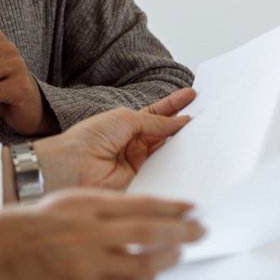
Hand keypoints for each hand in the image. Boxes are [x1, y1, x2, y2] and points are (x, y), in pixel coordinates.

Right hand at [0, 190, 203, 279]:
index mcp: (86, 204)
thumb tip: (142, 213)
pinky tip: (154, 274)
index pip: (141, 203)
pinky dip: (144, 279)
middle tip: (200, 231)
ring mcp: (87, 261)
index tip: (192, 208)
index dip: (171, 207)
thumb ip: (104, 206)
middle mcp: (90, 231)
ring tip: (181, 253)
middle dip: (181, 232)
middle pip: (150, 232)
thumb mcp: (68, 200)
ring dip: (168, 258)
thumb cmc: (29, 223)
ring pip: (143, 263)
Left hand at [34, 89, 196, 193]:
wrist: (71, 167)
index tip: (193, 96)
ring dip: (185, 145)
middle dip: (185, 125)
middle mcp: (134, 145)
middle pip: (166, 134)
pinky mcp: (142, 183)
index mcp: (126, 125)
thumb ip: (154, 122)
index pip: (157, 114)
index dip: (175, 105)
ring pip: (168, 154)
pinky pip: (164, 174)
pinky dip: (178, 168)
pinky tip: (193, 161)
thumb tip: (179, 122)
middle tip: (208, 115)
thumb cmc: (88, 138)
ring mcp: (139, 165)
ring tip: (207, 133)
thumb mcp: (124, 119)